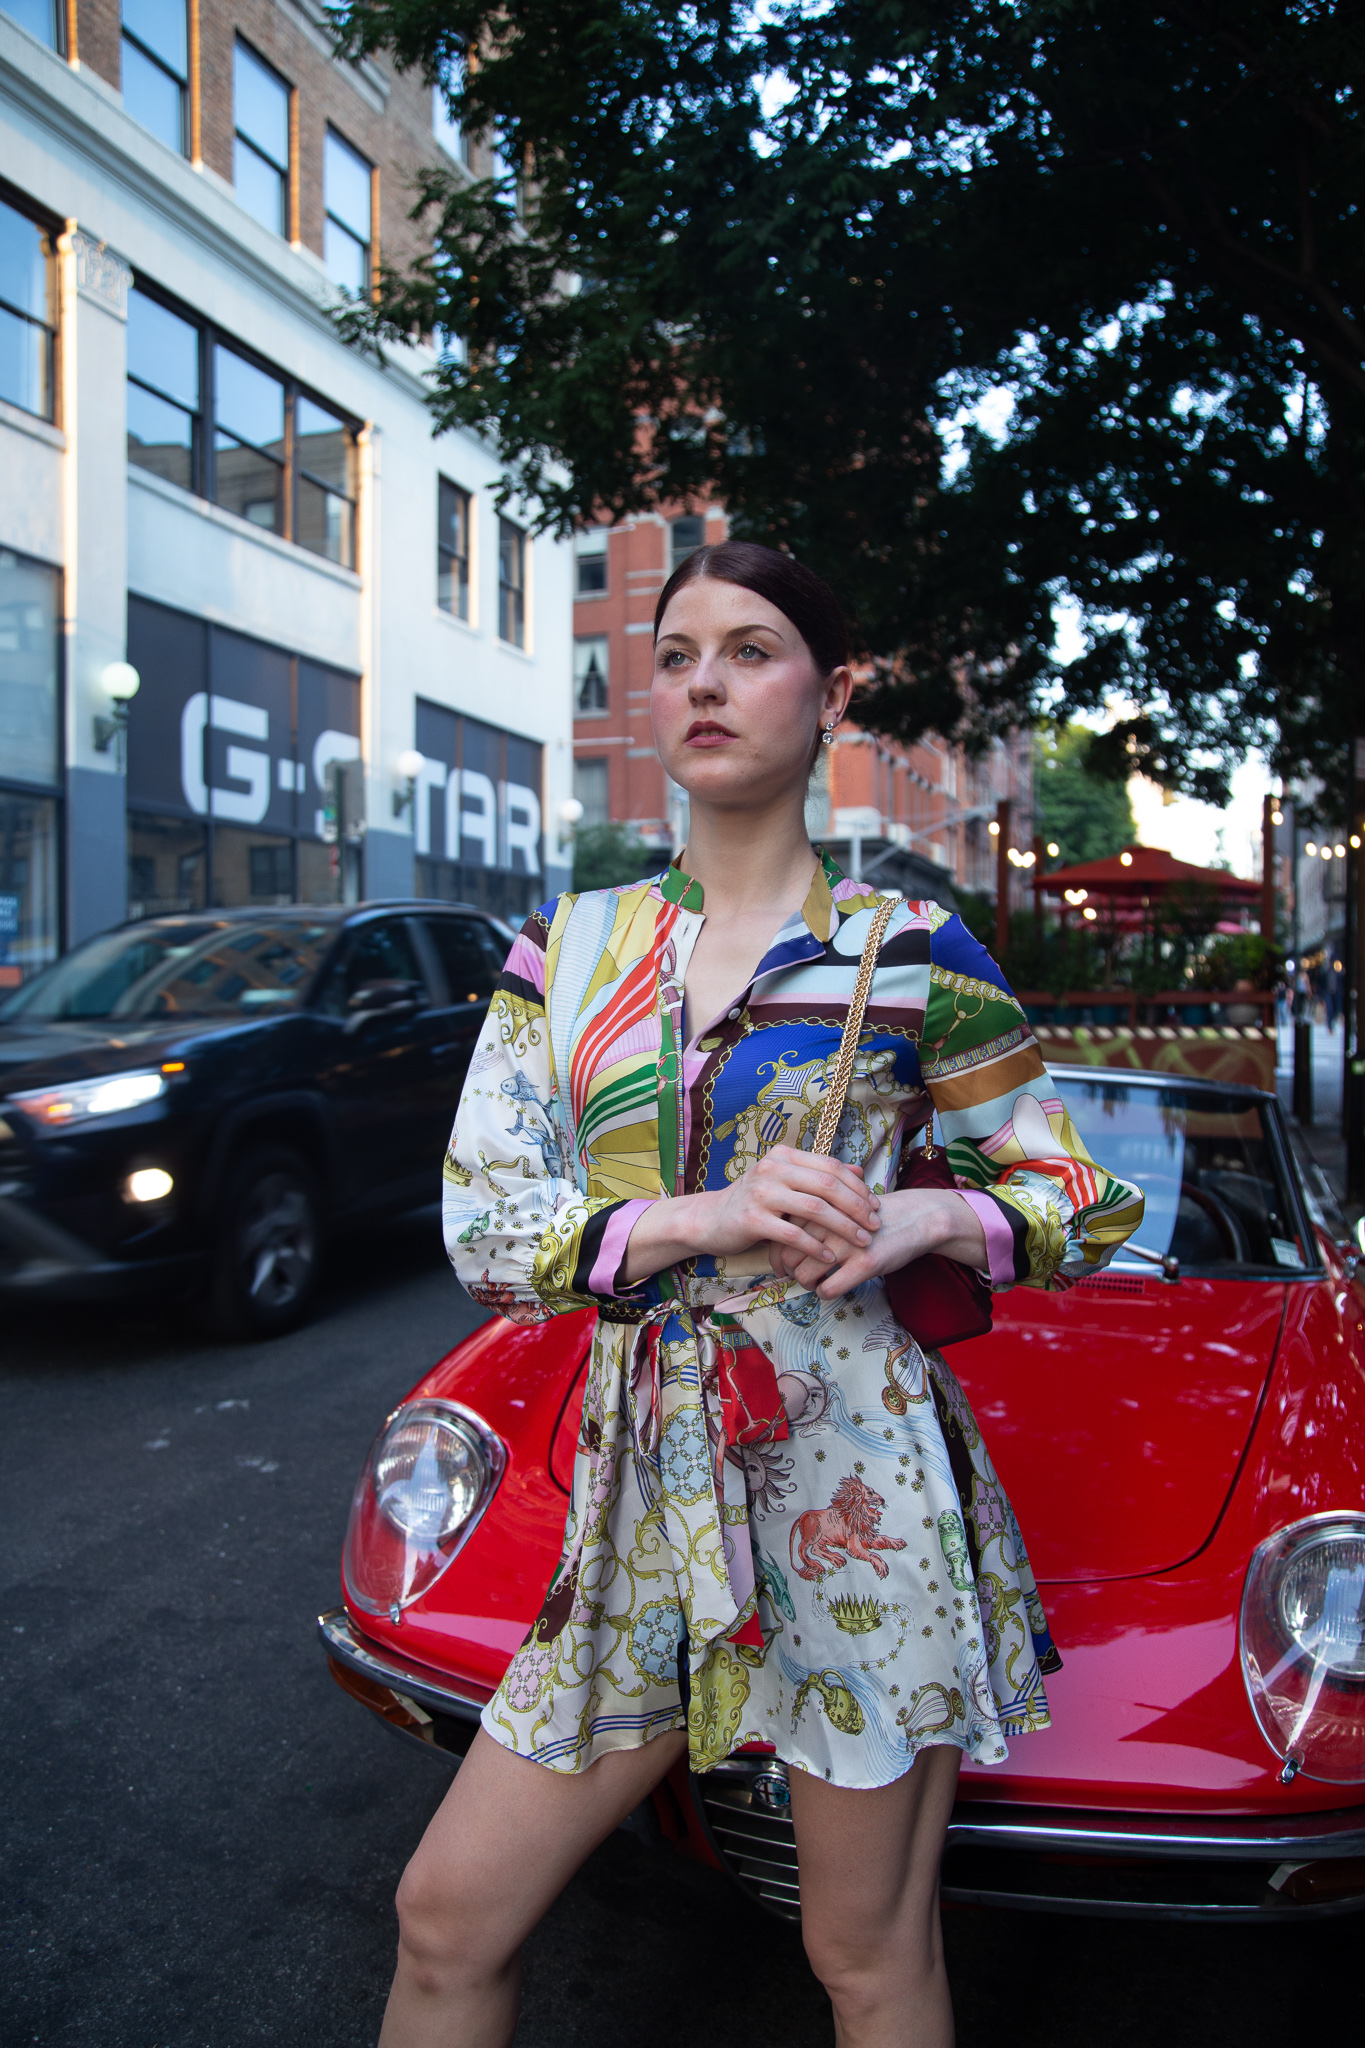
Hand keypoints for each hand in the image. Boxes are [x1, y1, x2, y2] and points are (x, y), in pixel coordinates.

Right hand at [619, 1145, 879, 1284]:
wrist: (709, 1220)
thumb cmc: (753, 1203)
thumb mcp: (785, 1183)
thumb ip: (819, 1176)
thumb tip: (860, 1171)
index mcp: (784, 1156)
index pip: (831, 1167)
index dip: (858, 1187)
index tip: (876, 1206)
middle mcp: (773, 1169)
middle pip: (827, 1185)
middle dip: (857, 1207)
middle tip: (875, 1225)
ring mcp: (761, 1192)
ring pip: (814, 1208)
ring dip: (843, 1227)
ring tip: (861, 1241)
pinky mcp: (752, 1219)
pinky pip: (793, 1233)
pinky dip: (815, 1246)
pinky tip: (830, 1256)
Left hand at [775, 1188, 988, 1300]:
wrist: (914, 1217)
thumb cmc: (869, 1215)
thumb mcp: (837, 1207)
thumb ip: (810, 1218)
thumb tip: (779, 1239)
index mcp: (819, 1208)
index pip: (780, 1235)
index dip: (775, 1255)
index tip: (781, 1265)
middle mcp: (829, 1223)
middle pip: (787, 1257)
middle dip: (787, 1272)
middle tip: (796, 1276)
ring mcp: (847, 1244)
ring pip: (804, 1275)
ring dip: (806, 1285)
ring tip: (816, 1282)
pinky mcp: (865, 1263)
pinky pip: (829, 1289)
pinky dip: (825, 1293)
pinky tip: (833, 1287)